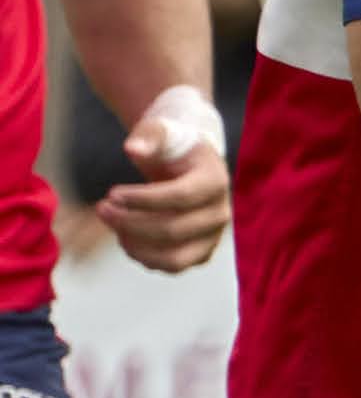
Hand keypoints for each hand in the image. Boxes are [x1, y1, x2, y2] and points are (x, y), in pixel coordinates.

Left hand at [99, 109, 228, 273]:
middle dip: (130, 222)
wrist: (189, 165)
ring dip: (136, 245)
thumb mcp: (161, 132)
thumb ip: (148, 136)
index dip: (142, 199)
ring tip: (114, 226)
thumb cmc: (172, 148)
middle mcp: (221, 212)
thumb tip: (133, 149)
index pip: (180, 197)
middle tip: (102, 208)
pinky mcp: (201, 252)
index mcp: (216, 180)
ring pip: (175, 257)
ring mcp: (213, 236)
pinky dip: (144, 256)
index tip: (111, 193)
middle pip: (173, 229)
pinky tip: (125, 236)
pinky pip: (172, 266)